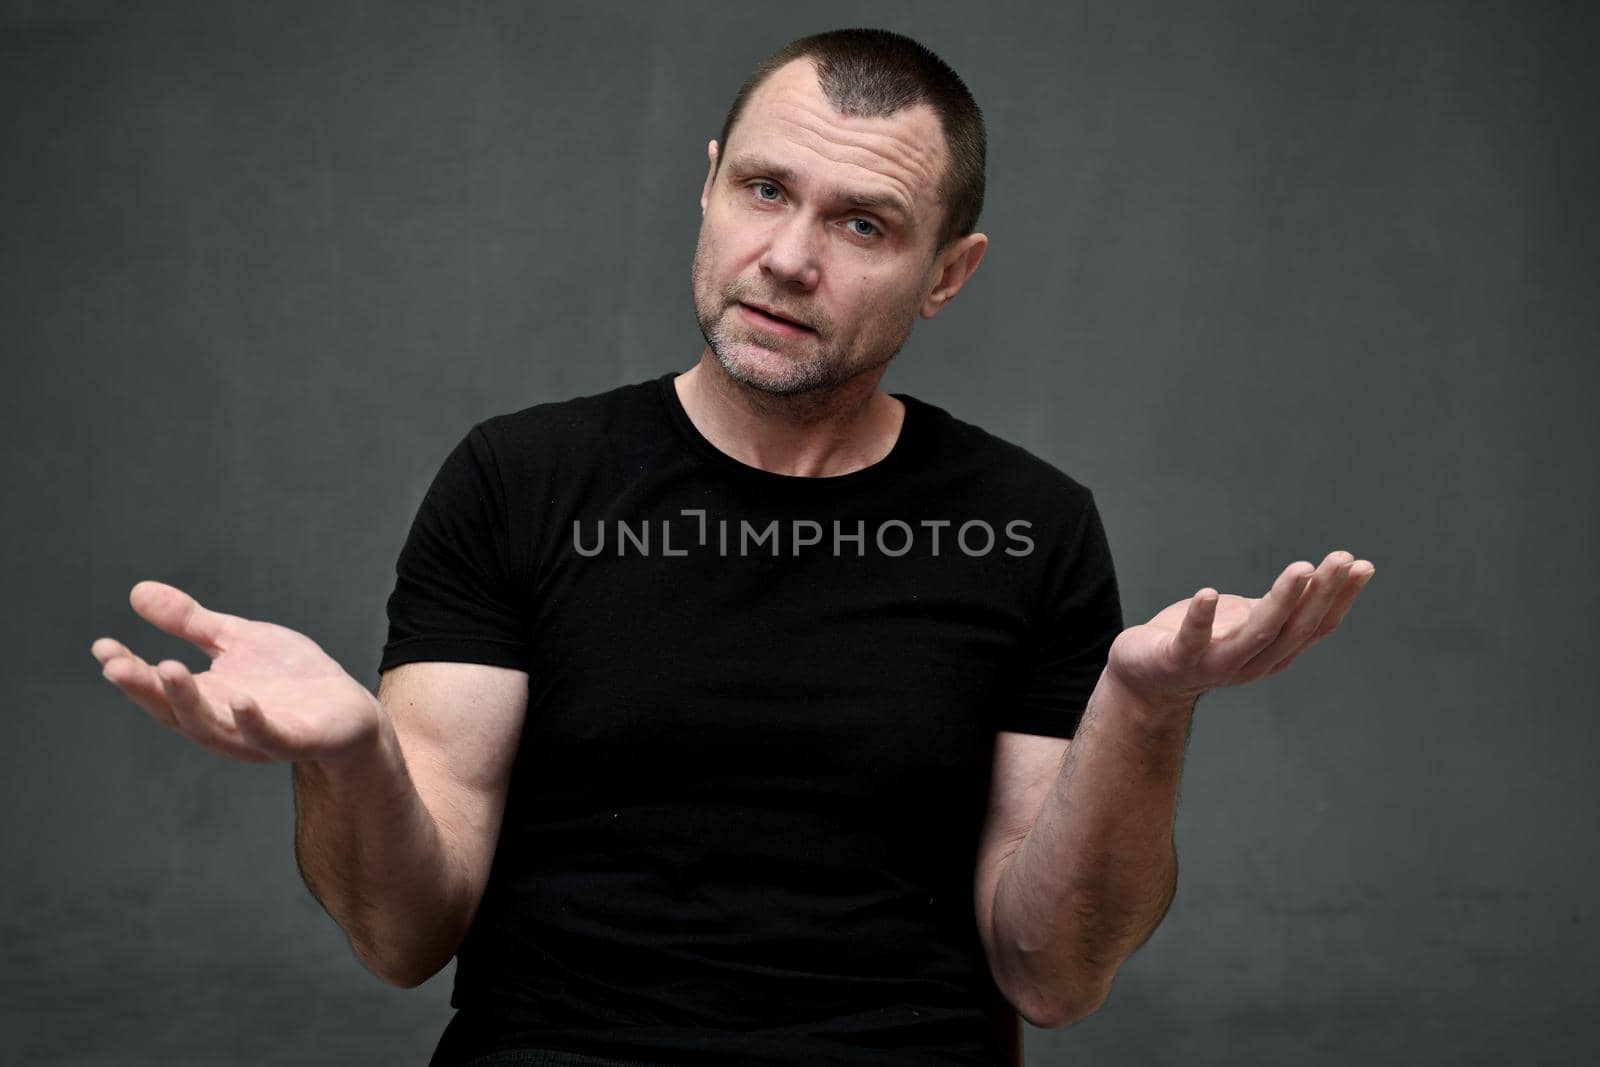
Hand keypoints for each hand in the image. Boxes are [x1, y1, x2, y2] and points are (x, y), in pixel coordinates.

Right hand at [91, 581, 384, 764]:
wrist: (347, 711)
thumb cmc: (289, 677)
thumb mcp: (237, 640)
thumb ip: (191, 623)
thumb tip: (137, 591)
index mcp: (205, 699)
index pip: (157, 688)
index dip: (128, 671)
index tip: (102, 647)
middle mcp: (222, 723)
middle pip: (174, 711)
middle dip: (145, 688)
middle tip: (116, 665)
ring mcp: (256, 737)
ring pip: (211, 727)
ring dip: (187, 700)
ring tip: (167, 667)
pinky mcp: (294, 740)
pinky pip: (269, 736)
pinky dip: (251, 721)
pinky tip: (239, 699)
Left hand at [1106, 550, 1374, 708]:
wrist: (1145, 676)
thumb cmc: (1201, 641)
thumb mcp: (1247, 621)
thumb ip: (1278, 606)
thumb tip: (1320, 574)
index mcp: (1274, 652)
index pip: (1317, 626)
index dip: (1341, 598)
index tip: (1362, 566)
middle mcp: (1253, 662)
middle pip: (1295, 628)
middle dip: (1321, 592)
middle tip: (1341, 558)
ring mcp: (1216, 664)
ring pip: (1258, 634)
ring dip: (1282, 601)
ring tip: (1301, 569)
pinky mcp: (1179, 659)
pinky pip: (1193, 639)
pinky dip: (1201, 617)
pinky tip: (1209, 593)